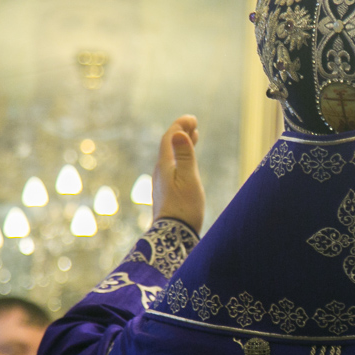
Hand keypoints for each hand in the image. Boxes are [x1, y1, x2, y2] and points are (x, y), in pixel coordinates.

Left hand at [152, 115, 205, 233]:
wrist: (173, 235)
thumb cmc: (184, 207)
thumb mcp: (188, 178)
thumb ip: (184, 155)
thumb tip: (178, 132)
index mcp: (164, 165)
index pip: (169, 138)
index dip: (179, 125)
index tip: (192, 118)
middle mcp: (160, 172)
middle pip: (168, 146)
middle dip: (181, 133)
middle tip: (194, 124)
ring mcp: (162, 183)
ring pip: (170, 157)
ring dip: (181, 145)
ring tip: (193, 137)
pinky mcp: (166, 192)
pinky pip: (172, 167)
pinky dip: (181, 158)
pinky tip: (187, 164)